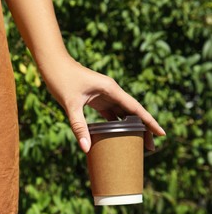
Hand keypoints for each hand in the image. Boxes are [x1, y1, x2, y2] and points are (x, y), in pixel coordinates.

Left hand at [38, 56, 165, 152]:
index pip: (135, 108)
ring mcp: (103, 94)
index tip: (161, 133)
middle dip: (143, 128)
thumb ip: (79, 126)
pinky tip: (119, 134)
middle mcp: (111, 91)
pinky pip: (110, 112)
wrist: (52, 64)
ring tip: (138, 142)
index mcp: (110, 89)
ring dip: (130, 126)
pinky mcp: (95, 97)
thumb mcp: (70, 104)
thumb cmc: (61, 79)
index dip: (149, 122)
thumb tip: (86, 148)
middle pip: (132, 112)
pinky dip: (116, 123)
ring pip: (122, 113)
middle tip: (151, 146)